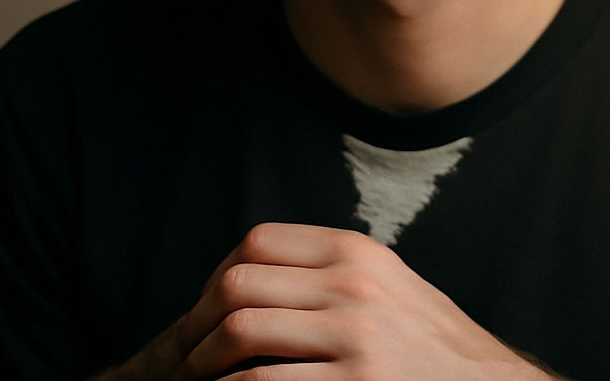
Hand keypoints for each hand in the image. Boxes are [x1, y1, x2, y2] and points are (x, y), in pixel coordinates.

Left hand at [97, 222, 561, 379]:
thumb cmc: (426, 340)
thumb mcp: (385, 282)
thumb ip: (329, 269)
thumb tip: (251, 274)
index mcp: (355, 251)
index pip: (257, 242)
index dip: (218, 276)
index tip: (205, 309)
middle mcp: (352, 284)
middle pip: (240, 284)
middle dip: (198, 322)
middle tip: (184, 353)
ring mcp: (354, 336)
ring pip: (243, 333)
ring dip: (204, 362)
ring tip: (197, 379)